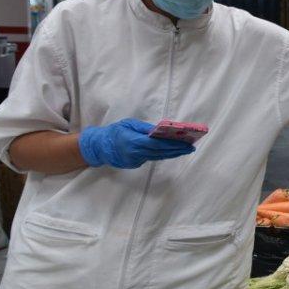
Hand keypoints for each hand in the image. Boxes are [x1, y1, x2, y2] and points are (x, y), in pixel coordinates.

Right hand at [79, 118, 195, 168]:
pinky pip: (151, 158)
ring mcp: (135, 161)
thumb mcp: (129, 124)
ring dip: (172, 153)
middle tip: (191, 147)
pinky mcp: (135, 164)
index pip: (158, 144)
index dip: (173, 144)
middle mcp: (135, 153)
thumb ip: (145, 128)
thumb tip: (161, 129)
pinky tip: (171, 151)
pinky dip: (162, 154)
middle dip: (177, 150)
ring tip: (185, 149)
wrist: (98, 147)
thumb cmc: (114, 132)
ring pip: (157, 157)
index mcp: (134, 142)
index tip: (186, 143)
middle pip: (160, 152)